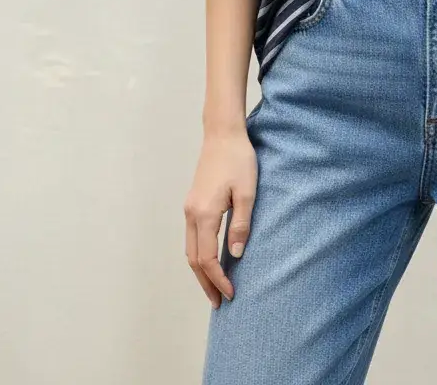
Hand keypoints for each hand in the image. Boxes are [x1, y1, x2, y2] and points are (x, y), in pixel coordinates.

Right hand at [184, 126, 256, 308]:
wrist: (222, 134)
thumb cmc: (238, 159)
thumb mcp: (247, 192)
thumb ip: (241, 223)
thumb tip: (236, 254)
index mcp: (204, 214)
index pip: (208, 258)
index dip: (218, 279)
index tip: (231, 294)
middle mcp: (191, 214)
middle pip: (194, 259)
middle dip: (205, 283)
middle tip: (218, 303)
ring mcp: (189, 208)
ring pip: (190, 249)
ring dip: (201, 271)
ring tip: (213, 288)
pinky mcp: (192, 203)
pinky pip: (192, 237)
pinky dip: (199, 255)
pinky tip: (210, 260)